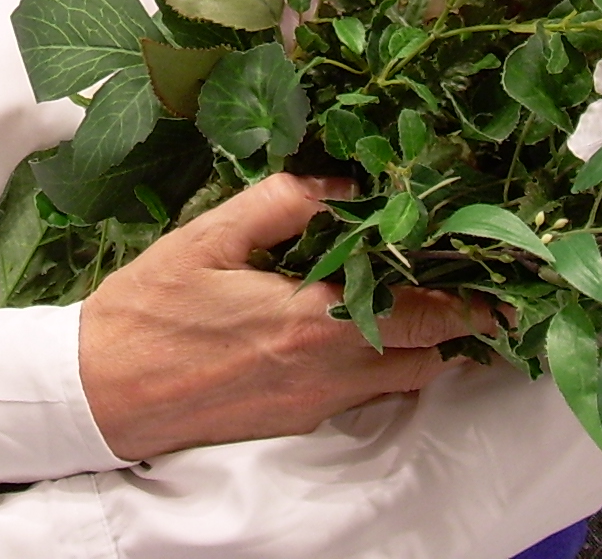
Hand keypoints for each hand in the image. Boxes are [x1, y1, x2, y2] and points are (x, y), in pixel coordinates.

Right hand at [78, 172, 492, 460]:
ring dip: (429, 349)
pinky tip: (374, 333)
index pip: (417, 311)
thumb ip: (280, 202)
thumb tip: (343, 181)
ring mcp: (314, 403)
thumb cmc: (148, 311)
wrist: (102, 393)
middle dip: (463, 324)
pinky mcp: (298, 420)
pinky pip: (366, 396)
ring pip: (402, 383)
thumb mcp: (208, 237)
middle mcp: (325, 370)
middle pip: (428, 356)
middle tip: (487, 288)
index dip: (467, 296)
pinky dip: (387, 368)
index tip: (498, 271)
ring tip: (438, 305)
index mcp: (309, 320)